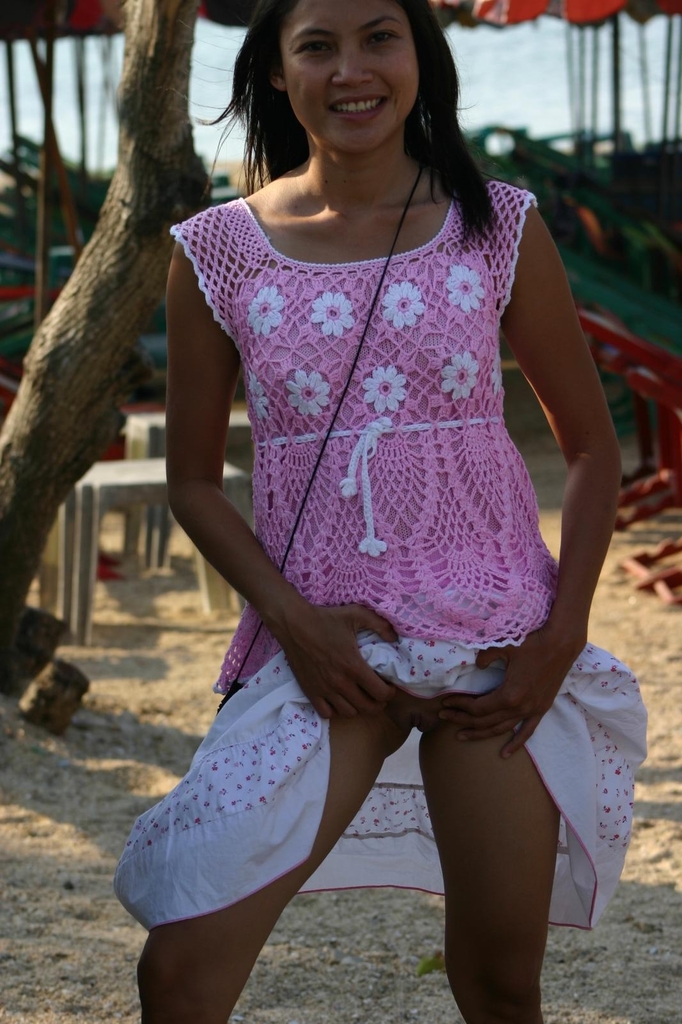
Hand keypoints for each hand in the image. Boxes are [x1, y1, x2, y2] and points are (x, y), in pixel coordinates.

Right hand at [276, 602, 397, 719]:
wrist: (294, 624)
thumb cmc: (326, 619)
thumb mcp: (356, 614)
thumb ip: (380, 624)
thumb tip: (395, 638)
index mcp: (354, 666)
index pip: (381, 693)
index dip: (390, 693)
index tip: (389, 686)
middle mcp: (340, 683)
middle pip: (368, 708)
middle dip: (379, 703)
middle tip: (378, 694)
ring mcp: (324, 690)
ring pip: (349, 713)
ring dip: (359, 707)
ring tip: (360, 697)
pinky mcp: (310, 692)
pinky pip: (327, 714)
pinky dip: (336, 711)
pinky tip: (339, 700)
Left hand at [437, 624, 583, 756]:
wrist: (561, 643)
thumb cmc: (532, 642)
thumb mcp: (503, 646)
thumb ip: (485, 657)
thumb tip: (478, 666)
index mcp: (509, 695)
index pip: (478, 708)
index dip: (460, 705)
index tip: (445, 701)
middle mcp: (520, 708)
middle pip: (485, 721)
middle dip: (462, 720)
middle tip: (444, 716)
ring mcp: (532, 711)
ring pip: (502, 729)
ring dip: (480, 734)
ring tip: (461, 735)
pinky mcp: (541, 709)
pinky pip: (527, 732)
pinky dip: (515, 744)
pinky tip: (504, 754)